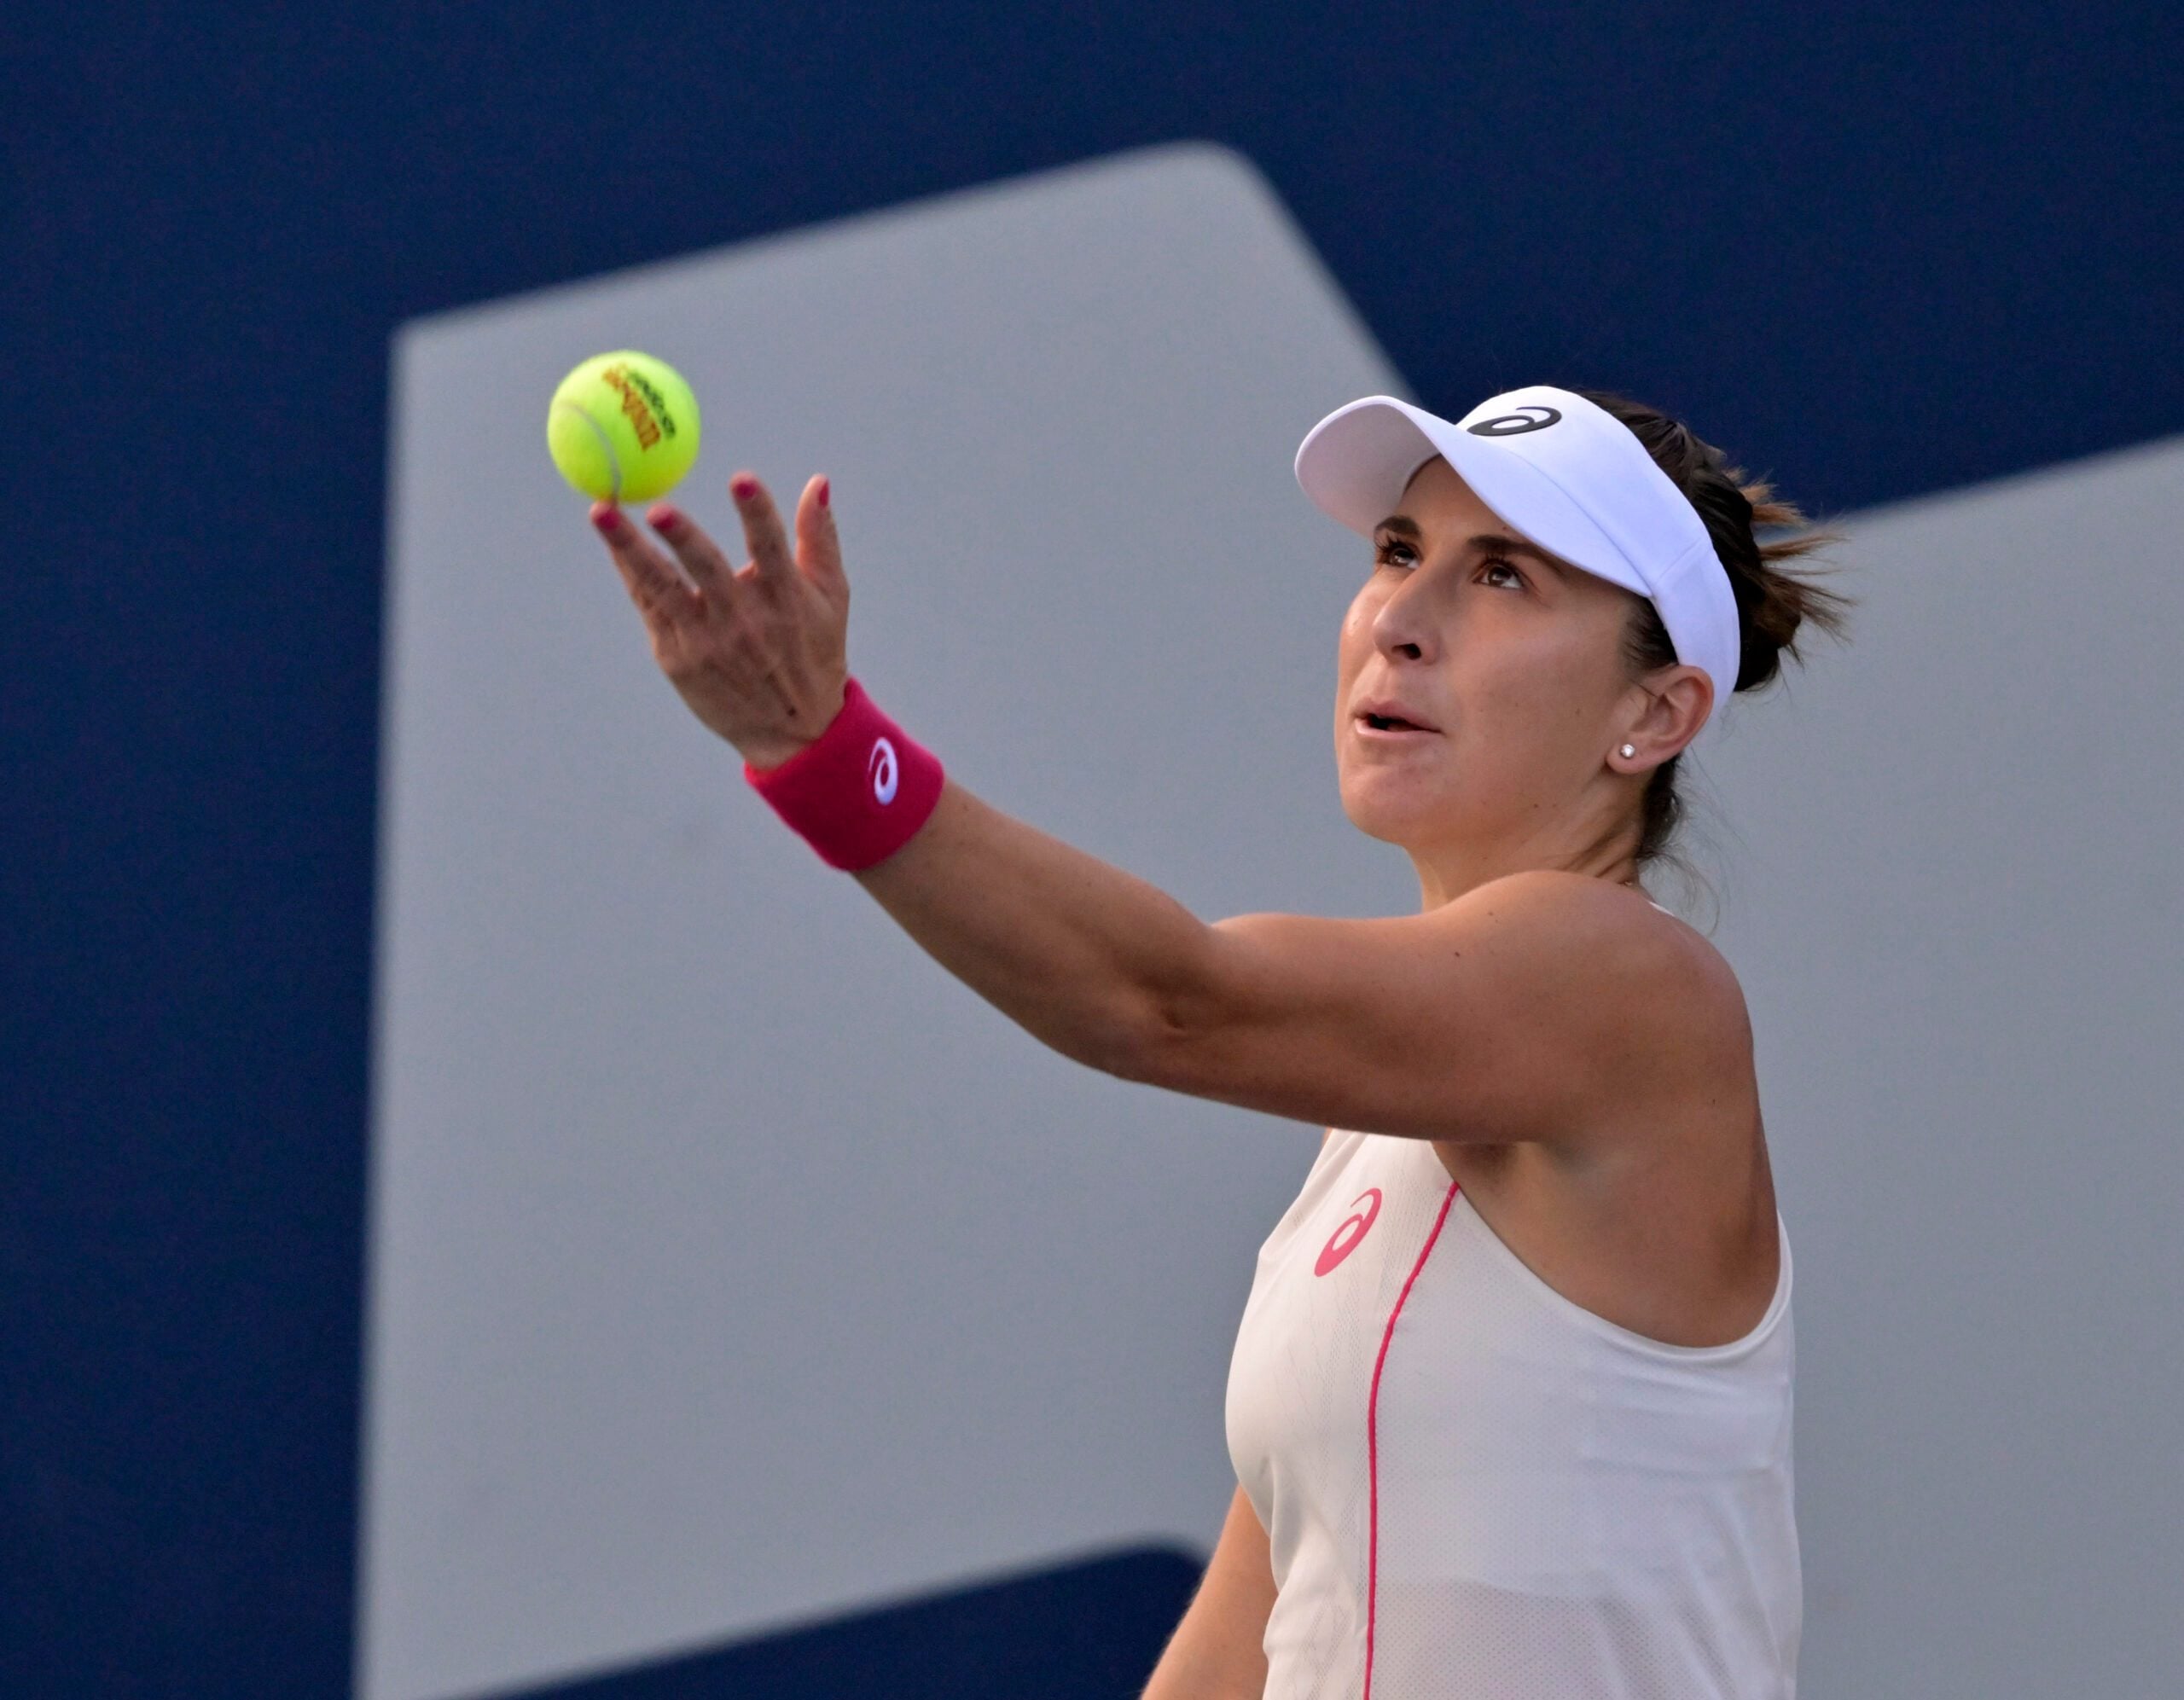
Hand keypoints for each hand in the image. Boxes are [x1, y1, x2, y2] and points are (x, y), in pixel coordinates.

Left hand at [591, 470, 849, 767]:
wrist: (793, 730)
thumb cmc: (814, 650)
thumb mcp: (831, 597)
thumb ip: (820, 538)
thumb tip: (817, 482)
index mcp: (785, 599)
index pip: (771, 547)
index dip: (757, 513)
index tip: (741, 479)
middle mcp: (744, 621)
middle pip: (707, 569)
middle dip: (682, 536)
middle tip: (657, 507)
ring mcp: (706, 641)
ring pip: (662, 586)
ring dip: (629, 548)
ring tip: (601, 513)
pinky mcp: (678, 657)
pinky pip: (649, 606)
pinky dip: (630, 572)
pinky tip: (613, 542)